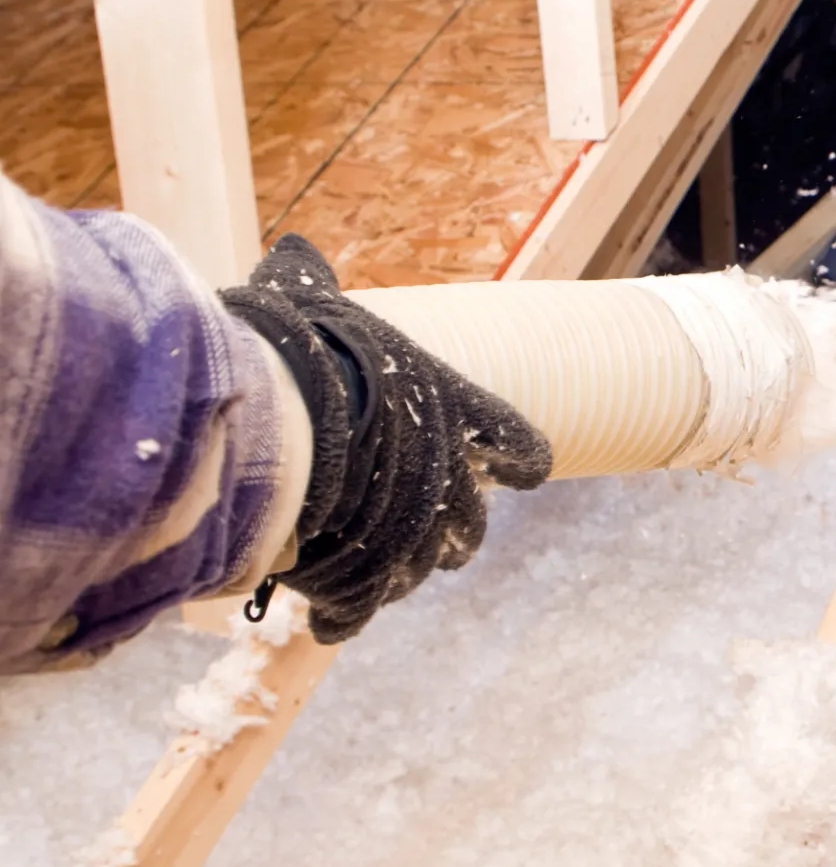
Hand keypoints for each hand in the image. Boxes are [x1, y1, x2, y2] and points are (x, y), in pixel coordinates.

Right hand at [220, 237, 550, 641]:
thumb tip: (292, 252)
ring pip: (423, 566)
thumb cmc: (301, 349)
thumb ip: (306, 286)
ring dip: (400, 569)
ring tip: (366, 568)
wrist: (284, 418)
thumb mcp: (304, 303)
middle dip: (450, 530)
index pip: (517, 444)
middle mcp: (447, 474)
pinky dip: (347, 610)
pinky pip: (364, 604)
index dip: (517, 457)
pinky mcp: (369, 575)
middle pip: (468, 521)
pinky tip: (329, 614)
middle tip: (425, 532)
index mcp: (453, 409)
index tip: (519, 468)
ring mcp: (415, 531)